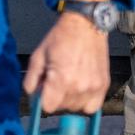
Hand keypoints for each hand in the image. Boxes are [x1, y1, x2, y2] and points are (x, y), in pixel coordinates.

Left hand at [24, 0, 111, 114]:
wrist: (86, 26)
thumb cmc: (60, 39)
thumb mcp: (37, 57)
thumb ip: (30, 81)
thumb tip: (34, 96)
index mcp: (62, 80)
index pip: (48, 107)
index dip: (43, 99)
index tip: (44, 89)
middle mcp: (80, 86)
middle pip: (62, 108)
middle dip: (56, 98)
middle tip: (57, 81)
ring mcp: (94, 86)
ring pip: (76, 108)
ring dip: (70, 100)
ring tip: (70, 83)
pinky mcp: (104, 84)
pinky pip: (93, 106)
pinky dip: (85, 102)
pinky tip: (81, 89)